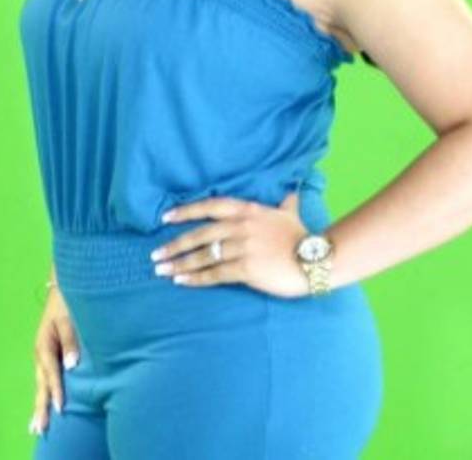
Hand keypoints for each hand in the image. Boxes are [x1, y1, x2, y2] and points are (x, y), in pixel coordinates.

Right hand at [28, 286, 79, 436]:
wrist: (64, 284)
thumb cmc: (67, 300)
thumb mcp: (68, 317)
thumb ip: (70, 340)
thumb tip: (72, 365)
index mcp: (44, 344)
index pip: (51, 372)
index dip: (56, 390)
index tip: (61, 409)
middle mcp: (42, 351)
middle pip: (42, 383)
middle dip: (41, 405)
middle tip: (39, 429)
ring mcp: (46, 352)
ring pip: (43, 382)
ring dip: (42, 402)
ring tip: (38, 425)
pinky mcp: (52, 350)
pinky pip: (49, 376)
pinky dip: (48, 391)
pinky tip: (49, 403)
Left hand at [151, 191, 310, 297]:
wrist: (315, 259)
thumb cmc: (301, 236)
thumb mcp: (290, 212)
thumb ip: (285, 201)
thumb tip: (292, 189)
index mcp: (248, 210)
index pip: (210, 206)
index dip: (186, 211)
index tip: (166, 216)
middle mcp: (241, 226)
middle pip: (200, 234)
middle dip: (175, 244)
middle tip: (156, 255)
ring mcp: (242, 247)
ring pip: (204, 255)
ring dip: (180, 263)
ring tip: (162, 270)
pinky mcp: (246, 269)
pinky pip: (215, 274)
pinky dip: (196, 278)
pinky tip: (182, 281)